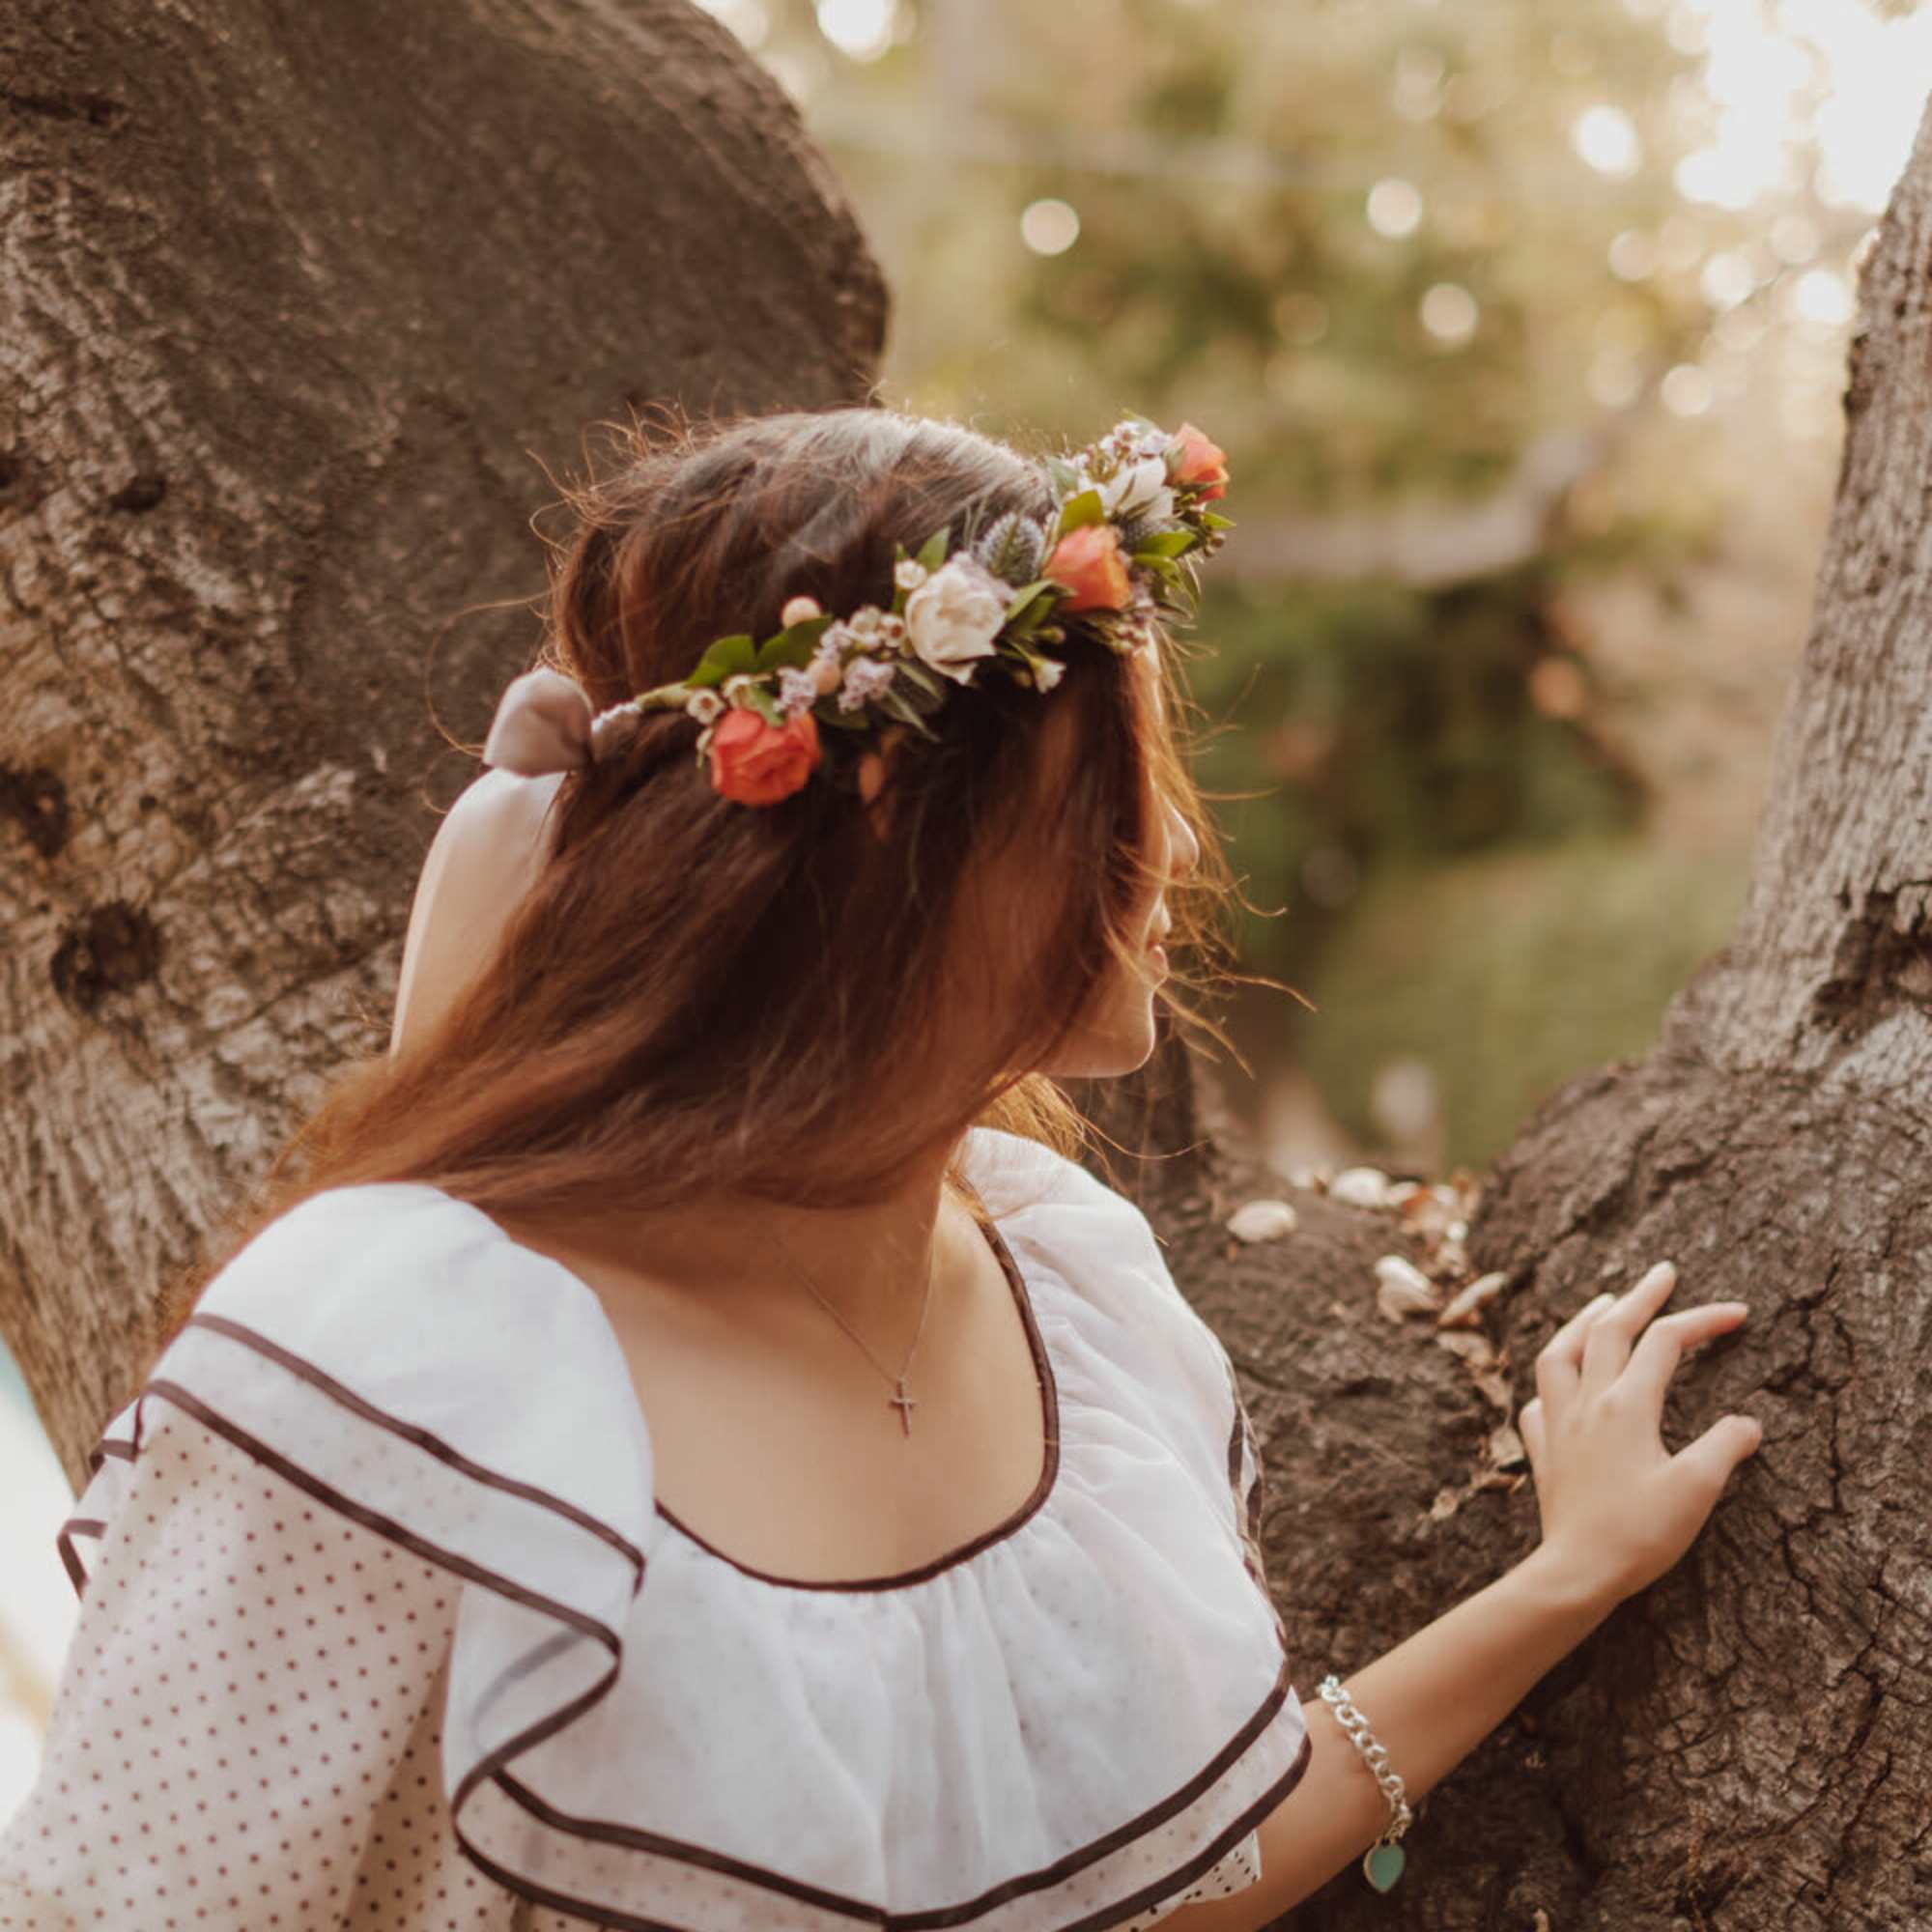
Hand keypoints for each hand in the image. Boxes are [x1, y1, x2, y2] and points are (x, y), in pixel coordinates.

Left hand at [1518, 1261, 1760, 1607]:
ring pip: (1560, 1352)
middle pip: (1609, 1330)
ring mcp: (1557, 1424)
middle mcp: (1586, 1403)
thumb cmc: (1639, 1534)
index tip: (1739, 1313)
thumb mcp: (1696, 1490)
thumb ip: (1724, 1447)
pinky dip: (1552, 1379)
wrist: (1576, 1571)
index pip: (1666, 1342)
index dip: (1703, 1320)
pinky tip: (1561, 1382)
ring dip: (1583, 1322)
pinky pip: (1538, 1400)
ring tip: (1602, 1304)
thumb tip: (1748, 1423)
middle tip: (1664, 1272)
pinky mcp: (1542, 1452)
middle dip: (1640, 1296)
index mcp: (1626, 1405)